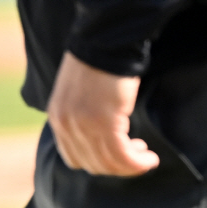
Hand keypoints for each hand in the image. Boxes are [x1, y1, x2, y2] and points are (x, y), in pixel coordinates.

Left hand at [47, 52, 159, 177]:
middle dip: (116, 166)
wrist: (105, 40)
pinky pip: (123, 156)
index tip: (115, 157)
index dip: (97, 163)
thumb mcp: (77, 93)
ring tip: (146, 157)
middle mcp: (66, 124)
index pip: (73, 159)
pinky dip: (138, 162)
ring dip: (130, 166)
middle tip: (135, 155)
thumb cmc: (97, 61)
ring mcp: (84, 125)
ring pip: (109, 163)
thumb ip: (80, 117)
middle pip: (93, 165)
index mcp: (57, 116)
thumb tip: (97, 140)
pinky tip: (149, 157)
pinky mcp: (105, 123)